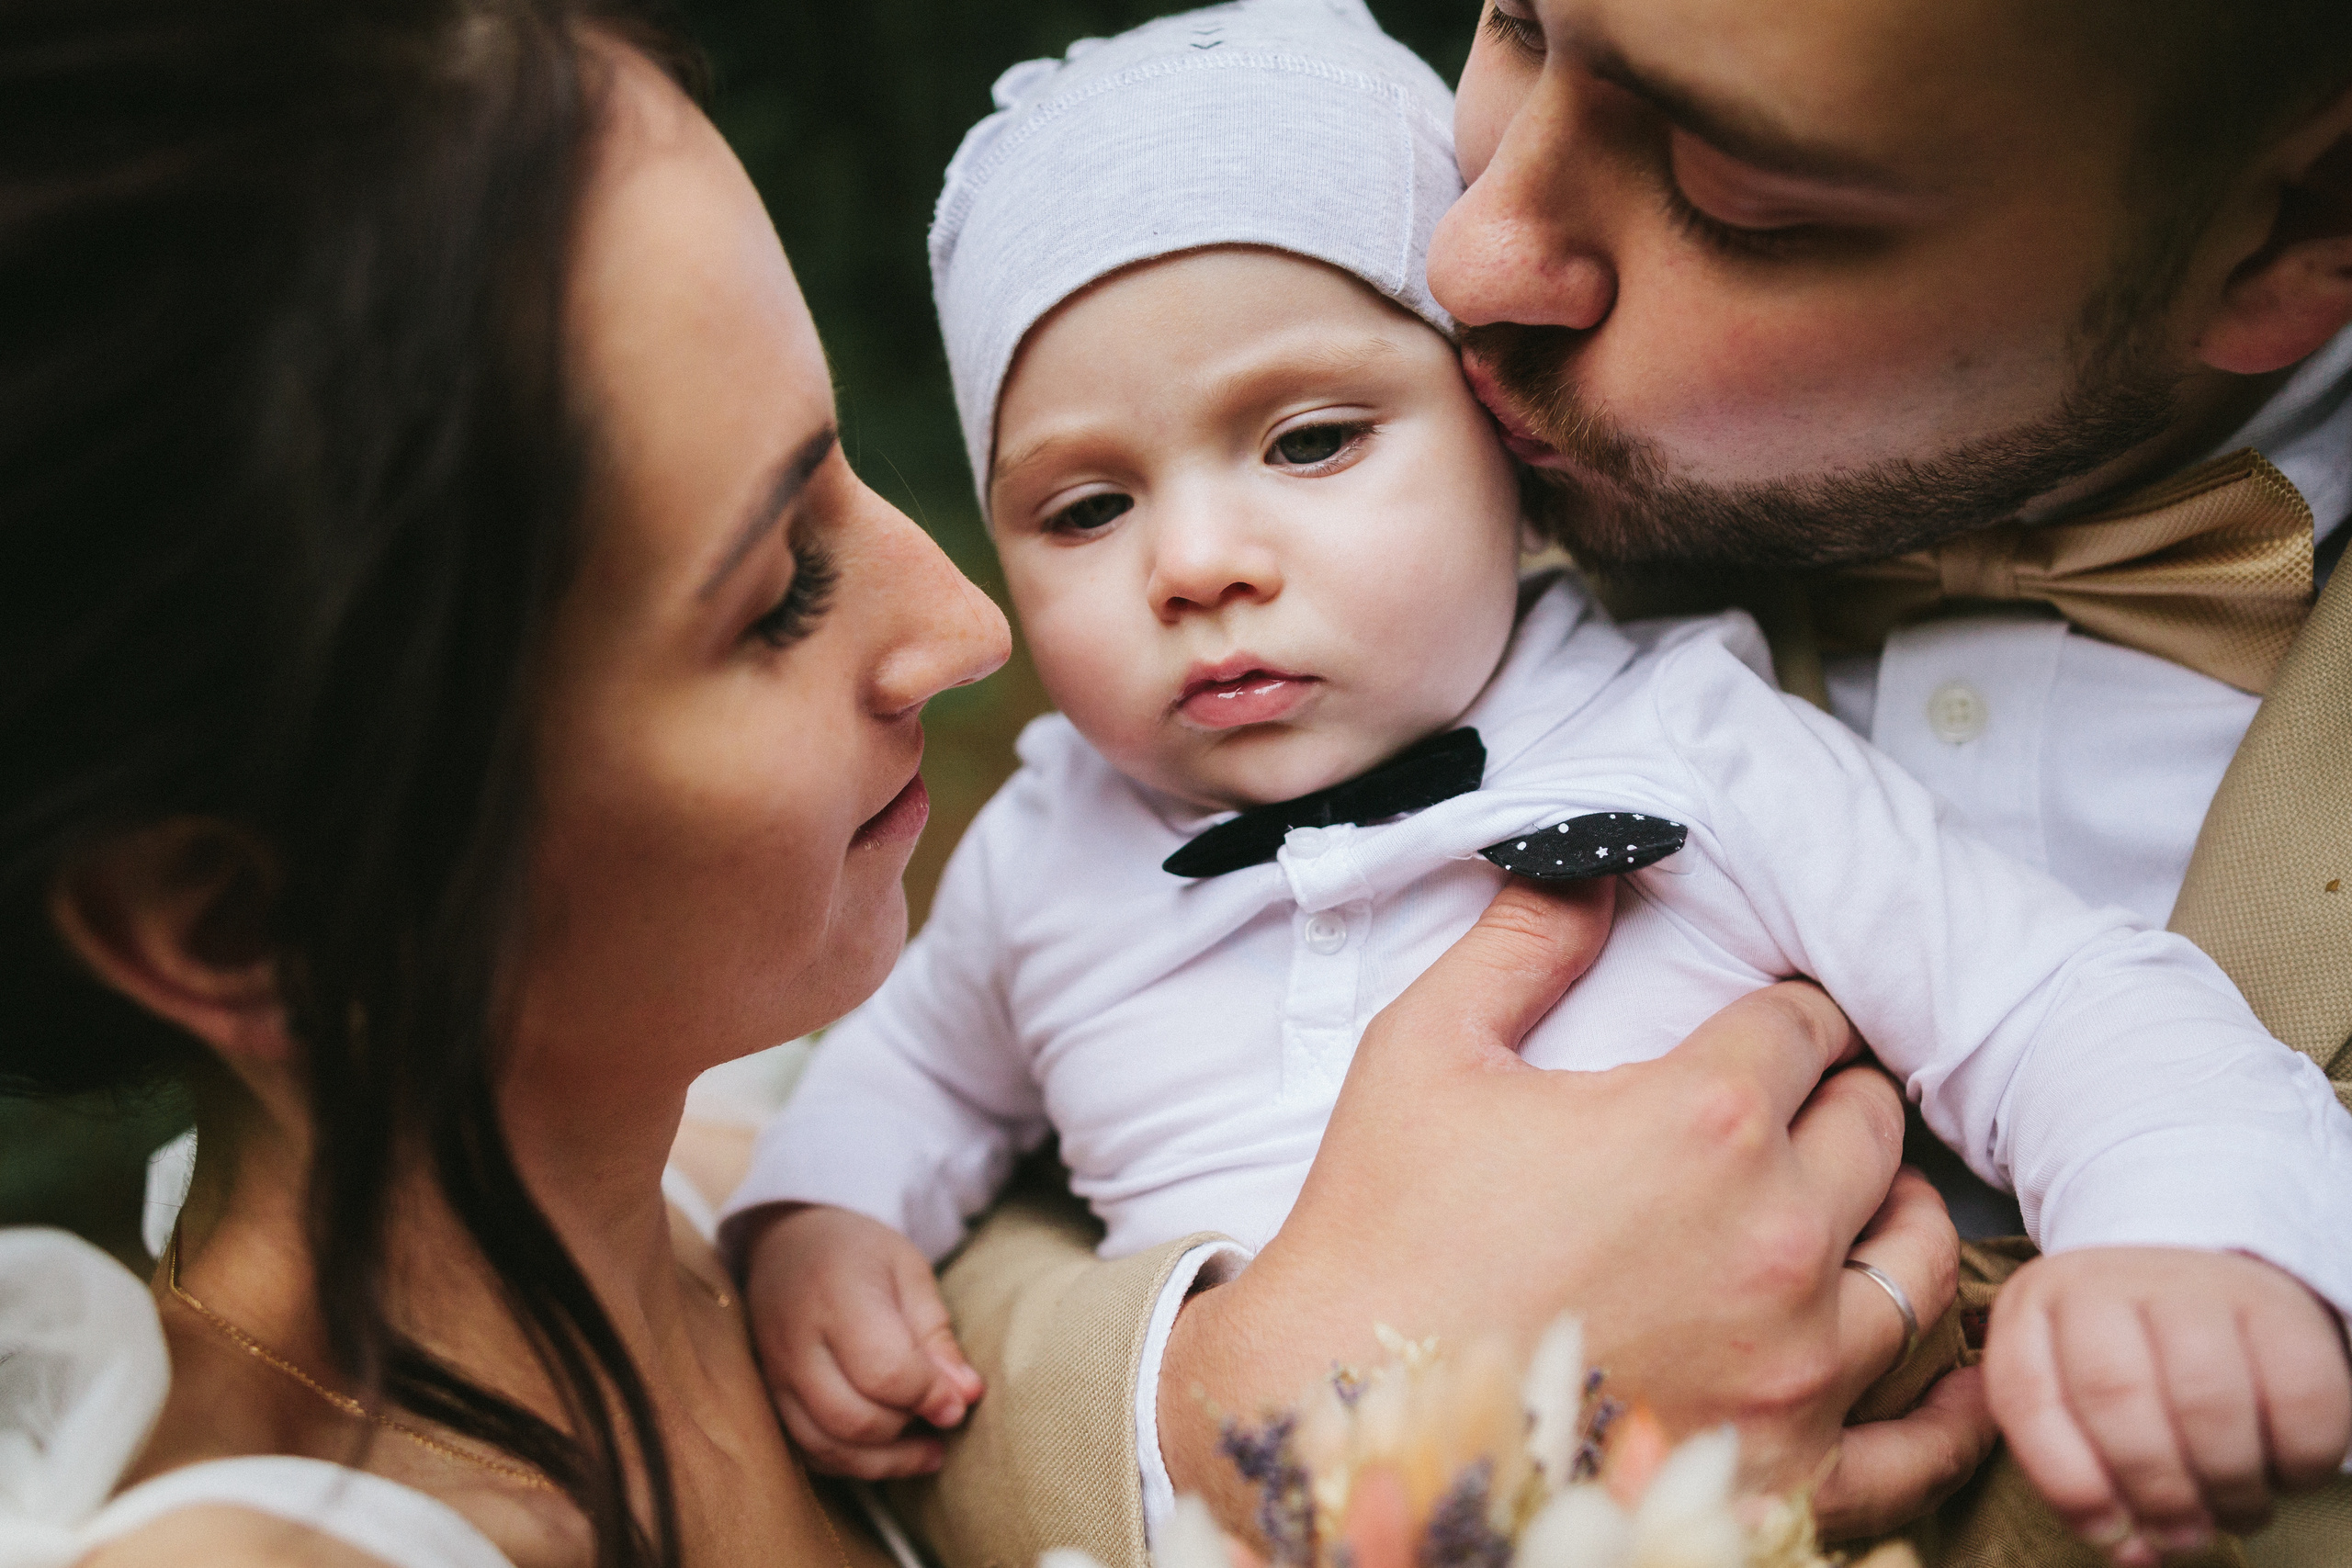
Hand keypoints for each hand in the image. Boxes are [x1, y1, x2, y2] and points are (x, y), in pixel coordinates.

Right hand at [739, 1203, 985, 1478]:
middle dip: (908, 1430)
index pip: (884, 1370)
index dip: (930, 1396)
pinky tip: (889, 1451)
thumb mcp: (910, 1273)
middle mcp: (796, 1342)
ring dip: (885, 1461)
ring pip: (827, 1445)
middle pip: (853, 1418)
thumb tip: (966, 1396)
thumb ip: (936, 1336)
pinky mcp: (770, 1398)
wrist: (788, 1244)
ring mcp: (776, 1375)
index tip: (960, 1401)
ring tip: (929, 1450)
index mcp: (837, 1296)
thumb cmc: (860, 1254)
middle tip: (945, 1418)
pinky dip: (853, 1462)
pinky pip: (808, 1450)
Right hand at [1161, 876, 1974, 1533]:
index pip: (1801, 1029)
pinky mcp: (1785, 1469)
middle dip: (1836, 1105)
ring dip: (1894, 1217)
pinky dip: (1947, 1406)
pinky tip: (1955, 1370)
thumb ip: (1525, 941)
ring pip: (1918, 1266)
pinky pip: (1915, 1446)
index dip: (1783, 1014)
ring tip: (1863, 1204)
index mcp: (1702, 1122)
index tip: (1768, 1025)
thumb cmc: (1379, 1227)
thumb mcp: (1427, 1049)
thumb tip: (1595, 859)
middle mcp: (1774, 1241)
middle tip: (1797, 1108)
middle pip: (1871, 1134)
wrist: (1330, 1406)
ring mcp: (1792, 1367)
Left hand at [1986, 1247, 2351, 1562]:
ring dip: (2227, 1483)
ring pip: (2207, 1399)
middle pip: (2117, 1397)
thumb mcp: (2073, 1395)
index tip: (2107, 1534)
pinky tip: (2284, 1475)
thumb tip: (2130, 1555)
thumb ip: (2084, 1475)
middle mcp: (2100, 1285)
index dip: (2067, 1484)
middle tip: (2182, 1535)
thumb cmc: (2123, 1358)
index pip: (2028, 1397)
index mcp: (2032, 1311)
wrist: (2195, 1269)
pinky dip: (2298, 1459)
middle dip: (2154, 1490)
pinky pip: (2297, 1396)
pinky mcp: (2273, 1305)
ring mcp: (2187, 1285)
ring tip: (2235, 1511)